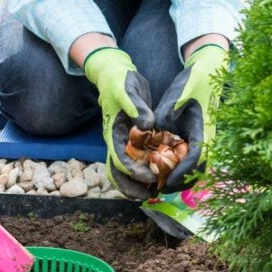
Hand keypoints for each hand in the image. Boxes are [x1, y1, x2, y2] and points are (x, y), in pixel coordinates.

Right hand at [84, 47, 154, 200]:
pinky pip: (135, 161)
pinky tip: (158, 175)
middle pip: (117, 173)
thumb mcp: (127, 90)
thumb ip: (136, 107)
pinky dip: (143, 171)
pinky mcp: (131, 139)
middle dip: (131, 187)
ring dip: (136, 184)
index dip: (133, 172)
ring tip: (154, 192)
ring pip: (124, 171)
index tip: (150, 178)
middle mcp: (116, 142)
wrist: (114, 74)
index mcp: (113, 133)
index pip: (119, 161)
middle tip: (149, 196)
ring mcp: (122, 142)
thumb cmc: (119, 82)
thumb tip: (147, 125)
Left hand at [153, 44, 228, 193]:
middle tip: (158, 189)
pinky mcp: (198, 136)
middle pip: (197, 170)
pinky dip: (179, 167)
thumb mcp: (177, 95)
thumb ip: (166, 114)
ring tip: (159, 183)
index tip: (166, 181)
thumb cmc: (194, 80)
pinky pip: (191, 158)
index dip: (182, 173)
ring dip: (179, 177)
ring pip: (195, 167)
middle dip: (179, 182)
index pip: (196, 160)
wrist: (209, 70)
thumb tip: (154, 132)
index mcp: (204, 130)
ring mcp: (204, 139)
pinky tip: (162, 167)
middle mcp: (207, 138)